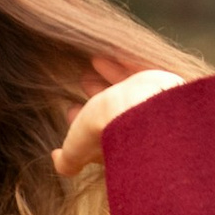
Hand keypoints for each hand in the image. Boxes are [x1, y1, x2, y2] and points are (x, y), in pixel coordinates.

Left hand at [51, 63, 183, 181]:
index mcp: (115, 141)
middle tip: (84, 81)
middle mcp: (132, 122)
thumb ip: (66, 160)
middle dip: (96, 94)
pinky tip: (112, 53)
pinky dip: (125, 61)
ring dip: (108, 74)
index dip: (81, 120)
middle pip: (112, 106)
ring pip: (126, 86)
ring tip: (93, 62)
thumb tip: (56, 158)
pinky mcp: (159, 82)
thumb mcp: (76, 150)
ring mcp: (147, 101)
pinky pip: (140, 67)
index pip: (95, 131)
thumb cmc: (107, 132)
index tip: (71, 110)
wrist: (143, 114)